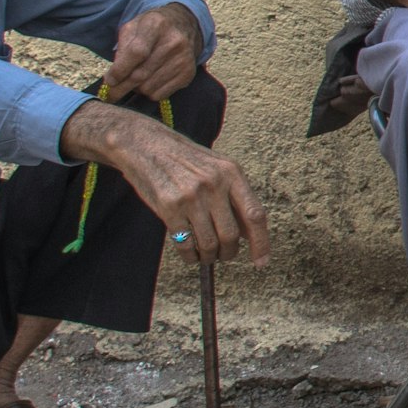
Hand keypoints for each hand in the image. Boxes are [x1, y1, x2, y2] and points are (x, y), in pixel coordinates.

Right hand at [65, 101, 267, 267]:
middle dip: (229, 252)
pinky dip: (190, 256)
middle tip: (224, 255)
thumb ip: (235, 196)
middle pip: (231, 235)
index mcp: (232, 173)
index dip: (261, 242)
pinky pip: (185, 244)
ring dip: (209, 257)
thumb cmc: (185, 160)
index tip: (261, 262)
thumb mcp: (217, 168)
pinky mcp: (169, 207)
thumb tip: (249, 234)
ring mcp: (191, 196)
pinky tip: (190, 254)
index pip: (255, 215)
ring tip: (206, 255)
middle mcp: (214, 184)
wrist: (146, 145)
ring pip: (209, 243)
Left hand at [105, 5, 201, 101]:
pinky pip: (160, 95)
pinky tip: (149, 80)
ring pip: (148, 88)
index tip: (109, 80)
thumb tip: (113, 77)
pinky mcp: (188, 74)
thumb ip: (121, 48)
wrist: (183, 25)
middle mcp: (173, 42)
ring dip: (136, 88)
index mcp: (156, 25)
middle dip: (121, 88)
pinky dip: (149, 92)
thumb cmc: (151, 28)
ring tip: (135, 78)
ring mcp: (183, 59)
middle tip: (110, 95)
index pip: (136, 52)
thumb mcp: (133, 27)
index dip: (120, 70)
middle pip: (141, 74)